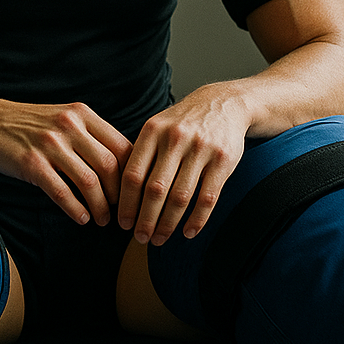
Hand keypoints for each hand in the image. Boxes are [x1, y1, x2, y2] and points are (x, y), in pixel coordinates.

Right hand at [0, 98, 132, 226]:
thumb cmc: (31, 125)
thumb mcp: (65, 118)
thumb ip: (91, 135)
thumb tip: (122, 165)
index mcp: (83, 114)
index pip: (122, 146)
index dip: (132, 174)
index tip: (134, 194)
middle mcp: (69, 126)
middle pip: (110, 165)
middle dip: (119, 196)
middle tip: (121, 213)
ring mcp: (50, 144)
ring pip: (88, 181)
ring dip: (100, 207)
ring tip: (102, 220)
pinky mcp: (31, 163)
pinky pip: (61, 192)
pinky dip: (75, 209)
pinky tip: (81, 218)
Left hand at [117, 87, 247, 245]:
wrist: (223, 104)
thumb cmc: (182, 123)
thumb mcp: (157, 127)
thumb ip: (141, 155)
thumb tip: (120, 196)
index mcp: (152, 131)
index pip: (133, 174)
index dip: (126, 203)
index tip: (123, 223)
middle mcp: (175, 138)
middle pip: (155, 189)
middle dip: (145, 220)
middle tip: (140, 238)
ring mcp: (200, 149)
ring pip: (180, 197)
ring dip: (168, 224)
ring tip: (160, 239)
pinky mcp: (223, 160)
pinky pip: (207, 197)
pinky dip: (197, 220)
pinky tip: (187, 232)